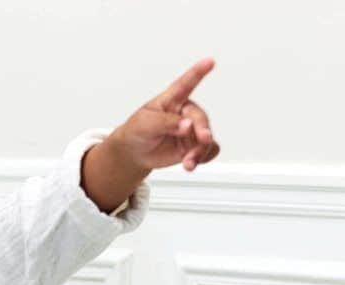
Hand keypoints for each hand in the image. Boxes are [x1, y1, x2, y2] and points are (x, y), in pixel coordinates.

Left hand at [110, 57, 219, 172]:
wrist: (134, 152)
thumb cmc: (138, 130)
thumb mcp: (145, 124)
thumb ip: (166, 122)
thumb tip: (187, 125)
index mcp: (172, 100)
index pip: (185, 84)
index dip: (198, 72)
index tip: (209, 62)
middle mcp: (185, 113)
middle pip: (200, 118)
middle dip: (203, 130)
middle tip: (203, 139)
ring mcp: (190, 130)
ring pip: (205, 138)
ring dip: (200, 151)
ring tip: (189, 163)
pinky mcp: (192, 146)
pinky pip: (207, 150)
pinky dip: (203, 157)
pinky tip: (194, 163)